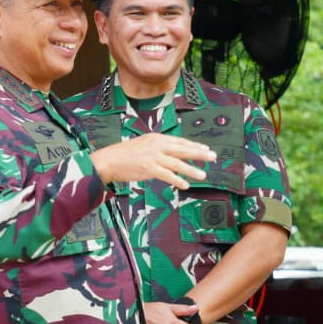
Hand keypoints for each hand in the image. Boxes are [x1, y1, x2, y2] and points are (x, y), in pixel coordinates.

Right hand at [92, 134, 215, 187]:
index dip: (194, 146)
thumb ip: (159, 148)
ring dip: (191, 170)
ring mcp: (154, 157)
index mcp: (157, 138)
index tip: (205, 149)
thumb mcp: (144, 145)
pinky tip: (185, 185)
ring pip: (178, 164)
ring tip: (203, 174)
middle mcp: (157, 146)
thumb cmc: (126, 154)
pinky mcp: (150, 169)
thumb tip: (172, 154)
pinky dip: (177, 180)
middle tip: (212, 157)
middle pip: (183, 149)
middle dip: (199, 154)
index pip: (180, 142)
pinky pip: (167, 175)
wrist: (110, 160)